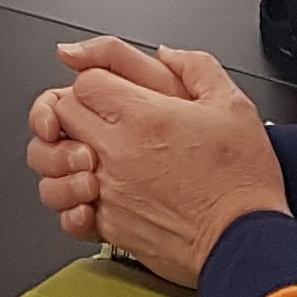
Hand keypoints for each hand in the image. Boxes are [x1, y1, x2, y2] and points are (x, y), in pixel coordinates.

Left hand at [38, 37, 285, 288]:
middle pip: (63, 114)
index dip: (96, 80)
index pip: (85, 82)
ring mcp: (110, 190)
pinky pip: (67, 210)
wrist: (245, 242)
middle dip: (76, 110)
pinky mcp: (110, 226)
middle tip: (99, 118)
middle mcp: (119, 151)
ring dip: (64, 156)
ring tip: (89, 157)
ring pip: (52, 163)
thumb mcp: (233, 105)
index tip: (111, 91)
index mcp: (145, 116)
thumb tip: (168, 54)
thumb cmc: (242, 181)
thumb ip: (196, 67)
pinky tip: (94, 196)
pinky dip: (73, 201)